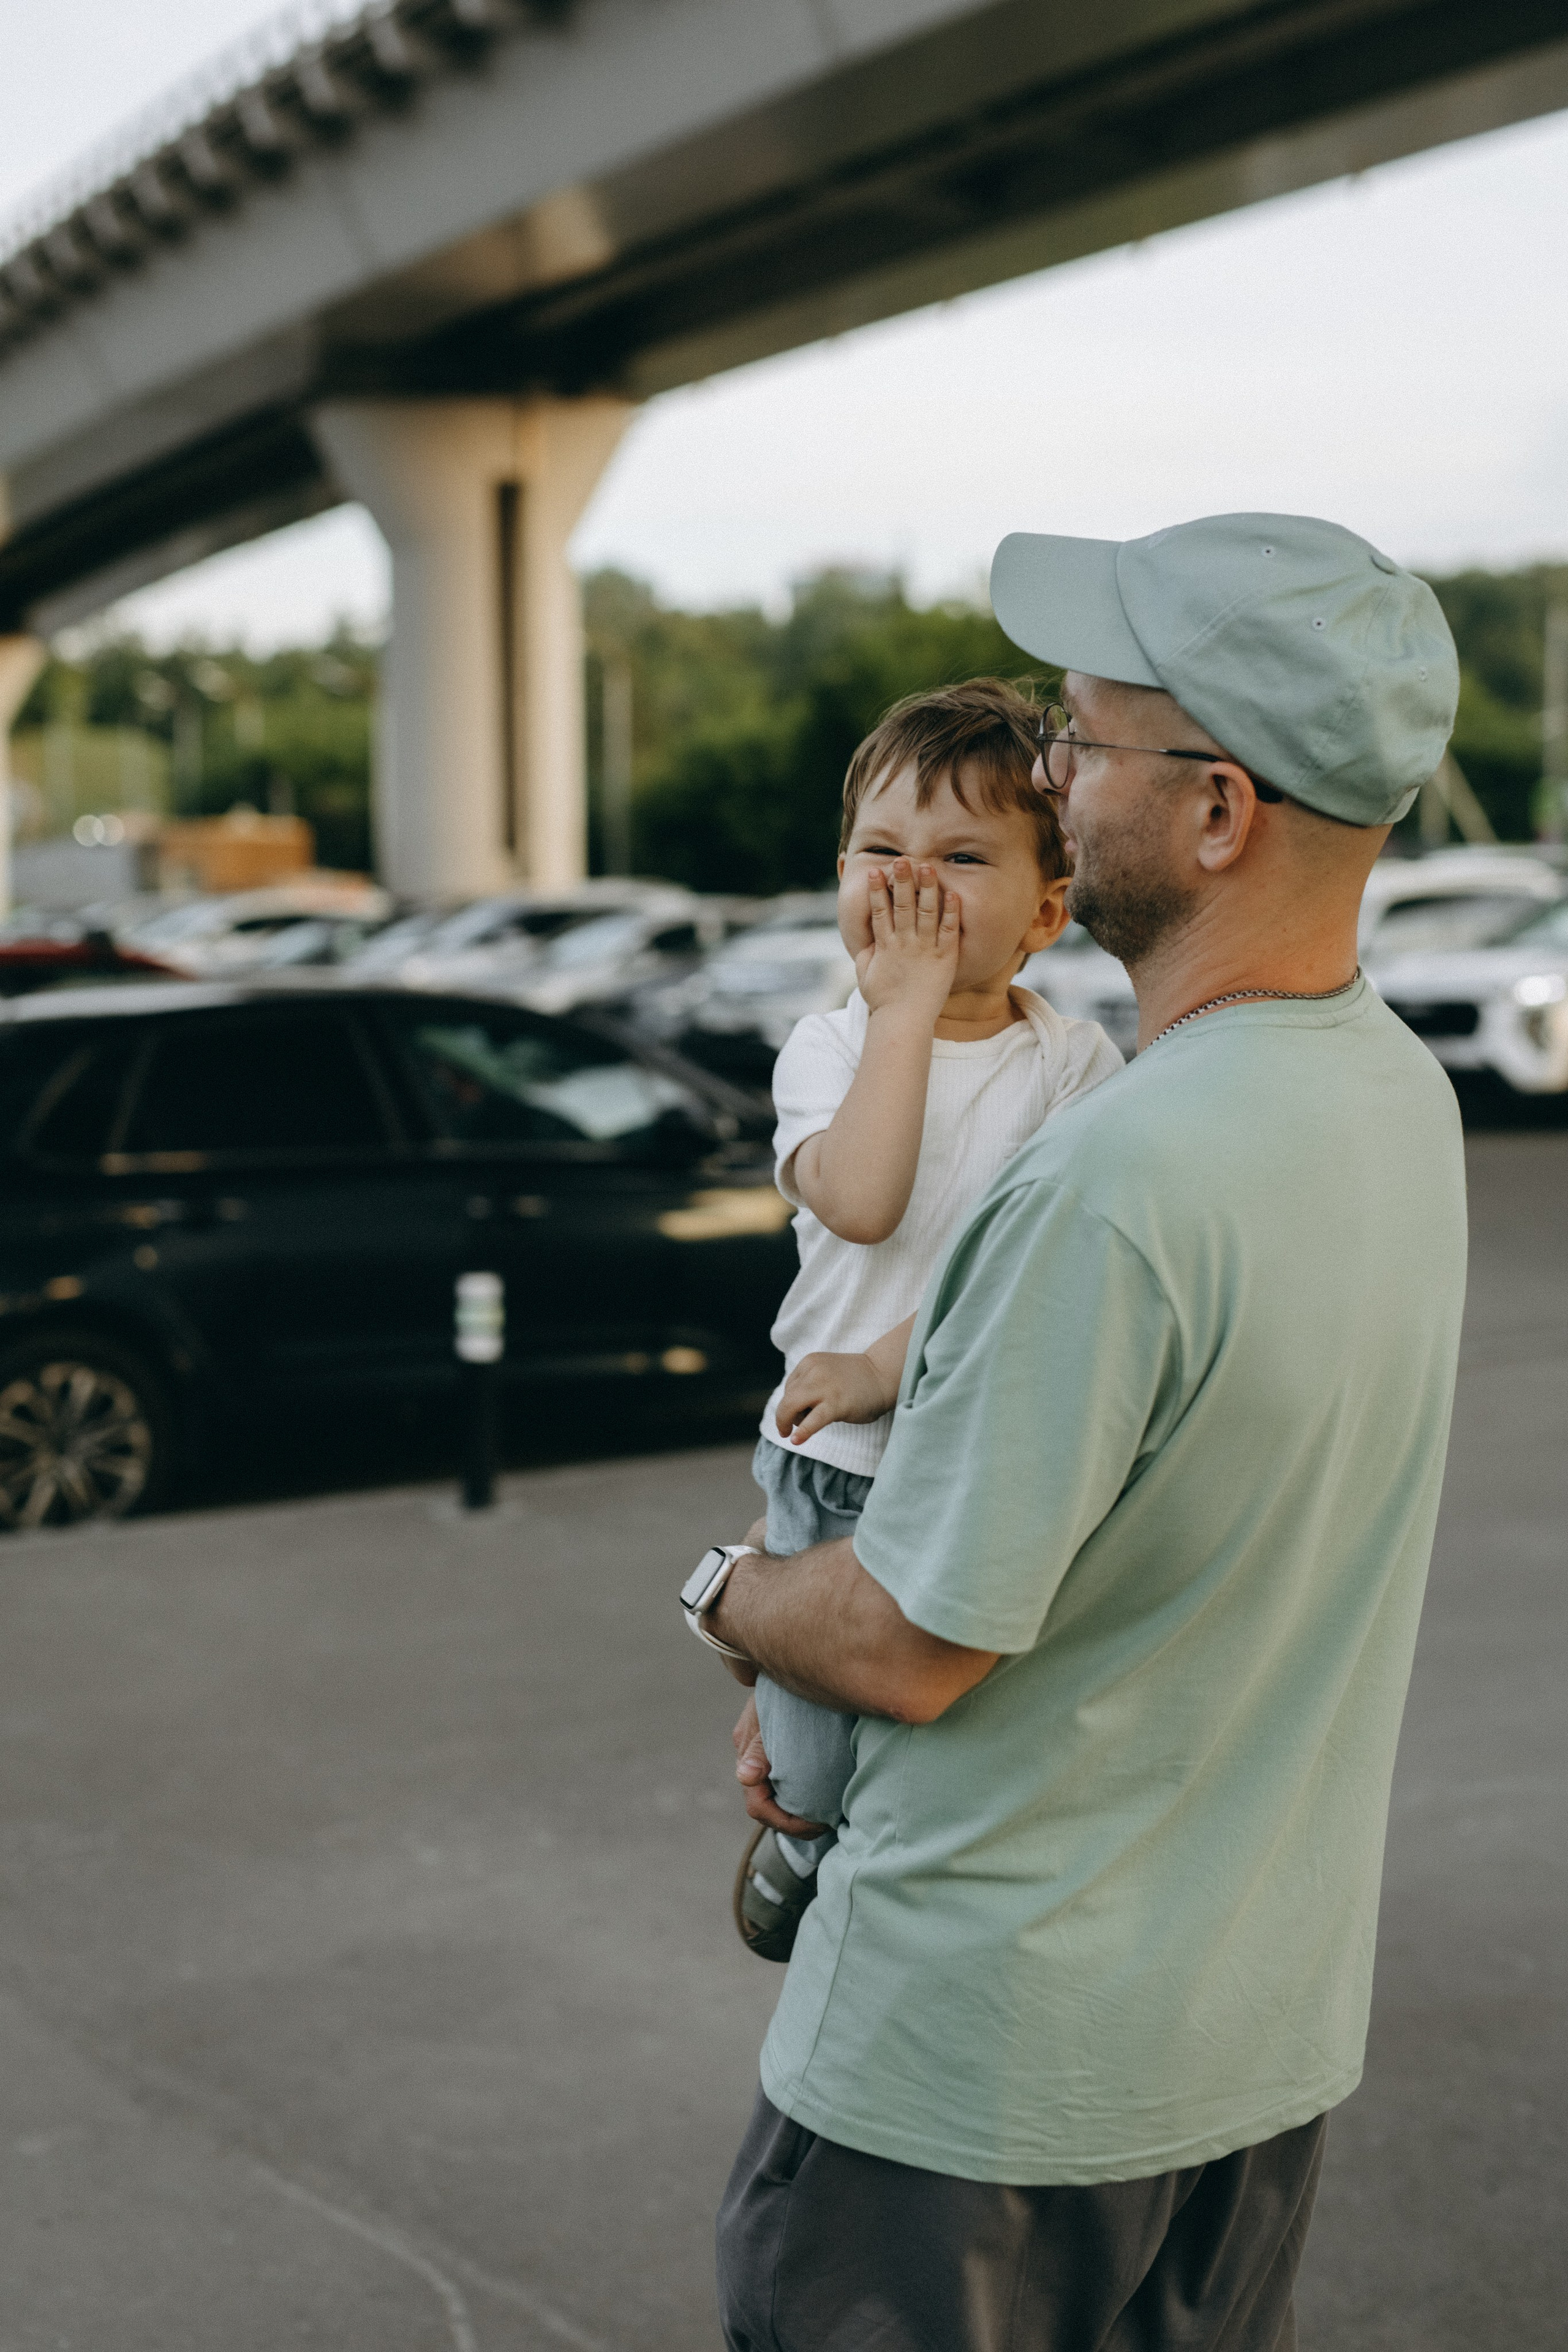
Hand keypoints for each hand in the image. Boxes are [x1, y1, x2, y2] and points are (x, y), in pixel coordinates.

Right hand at [731, 1691, 829, 1836]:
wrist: (798, 1657)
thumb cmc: (785, 1686)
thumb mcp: (771, 1716)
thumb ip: (759, 1747)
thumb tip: (746, 1777)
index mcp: (747, 1750)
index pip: (758, 1805)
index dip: (786, 1822)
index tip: (818, 1823)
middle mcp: (750, 1754)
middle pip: (767, 1805)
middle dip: (795, 1821)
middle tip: (828, 1822)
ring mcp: (763, 1750)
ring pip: (776, 1794)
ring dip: (799, 1809)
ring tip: (829, 1813)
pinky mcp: (778, 1744)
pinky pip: (786, 1778)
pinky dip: (801, 1792)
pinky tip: (825, 1792)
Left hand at [776, 1349, 895, 1444]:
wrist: (883, 1376)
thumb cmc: (856, 1379)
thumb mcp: (825, 1373)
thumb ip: (809, 1384)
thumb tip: (791, 1411)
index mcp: (810, 1362)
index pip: (789, 1387)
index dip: (792, 1403)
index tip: (802, 1412)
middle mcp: (814, 1371)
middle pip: (787, 1399)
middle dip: (784, 1416)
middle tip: (786, 1429)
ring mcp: (824, 1387)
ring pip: (792, 1408)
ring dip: (789, 1423)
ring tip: (797, 1432)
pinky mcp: (835, 1404)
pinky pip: (812, 1421)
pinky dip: (802, 1432)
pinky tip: (796, 1440)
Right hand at [854, 859, 959, 1021]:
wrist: (904, 1020)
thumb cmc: (883, 1000)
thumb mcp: (865, 975)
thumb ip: (866, 953)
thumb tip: (867, 937)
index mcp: (884, 946)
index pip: (879, 911)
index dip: (876, 891)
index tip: (874, 871)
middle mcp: (905, 943)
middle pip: (902, 905)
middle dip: (902, 881)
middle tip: (902, 860)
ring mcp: (925, 949)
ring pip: (926, 912)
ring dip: (927, 888)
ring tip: (927, 867)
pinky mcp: (945, 957)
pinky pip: (949, 931)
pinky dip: (951, 913)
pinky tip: (953, 895)